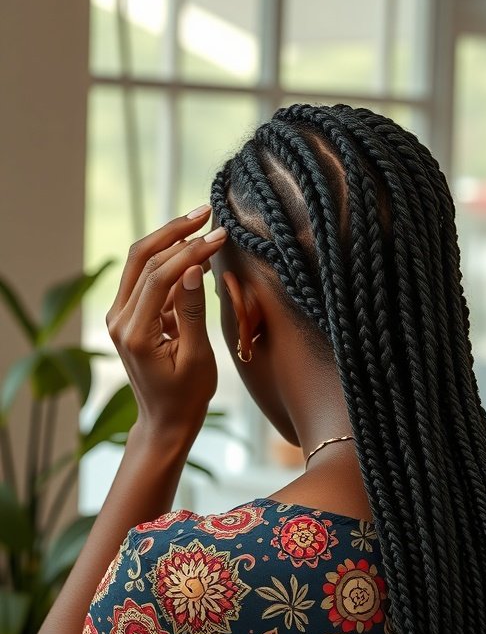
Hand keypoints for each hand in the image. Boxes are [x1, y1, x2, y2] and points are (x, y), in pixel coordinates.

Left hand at [106, 207, 226, 440]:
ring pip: (141, 263)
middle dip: (174, 231)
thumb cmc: (186, 396)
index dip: (190, 251)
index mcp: (135, 333)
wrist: (165, 421)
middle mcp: (119, 320)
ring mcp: (119, 316)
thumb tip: (193, 268)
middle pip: (142, 258)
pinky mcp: (128, 315)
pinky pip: (146, 278)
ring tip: (203, 223)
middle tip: (206, 212)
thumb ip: (193, 312)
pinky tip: (195, 251)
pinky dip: (169, 261)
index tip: (219, 235)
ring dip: (170, 240)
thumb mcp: (197, 357)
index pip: (159, 276)